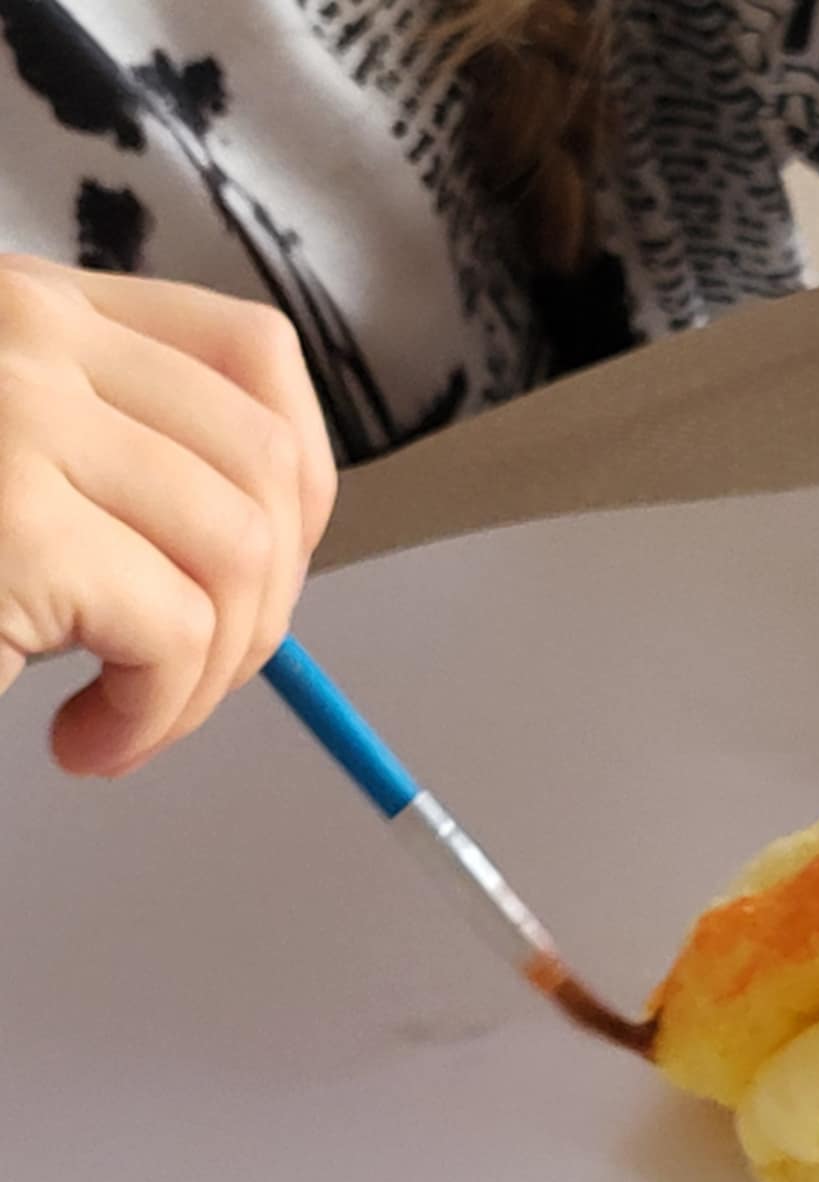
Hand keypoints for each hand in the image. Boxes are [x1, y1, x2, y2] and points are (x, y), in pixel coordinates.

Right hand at [0, 255, 335, 774]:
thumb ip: (102, 468)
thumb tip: (263, 564)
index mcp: (33, 310)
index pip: (250, 355)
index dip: (301, 481)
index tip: (265, 576)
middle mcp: (32, 339)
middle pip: (267, 464)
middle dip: (265, 608)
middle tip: (188, 683)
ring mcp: (21, 424)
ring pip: (241, 555)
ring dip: (210, 679)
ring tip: (126, 723)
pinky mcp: (16, 529)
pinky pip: (177, 636)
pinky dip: (157, 721)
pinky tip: (84, 746)